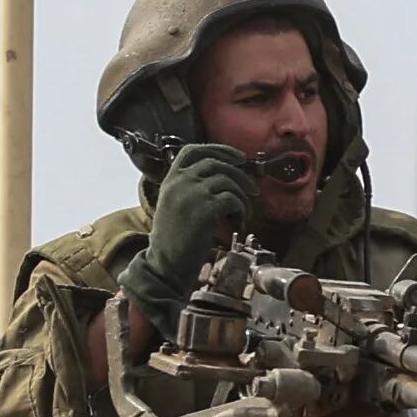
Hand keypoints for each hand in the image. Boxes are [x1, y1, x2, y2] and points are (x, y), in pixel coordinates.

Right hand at [122, 141, 257, 327]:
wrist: (164, 266)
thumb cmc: (174, 241)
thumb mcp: (175, 206)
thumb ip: (191, 189)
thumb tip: (224, 179)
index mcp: (170, 179)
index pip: (193, 150)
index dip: (218, 150)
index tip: (238, 157)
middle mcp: (179, 182)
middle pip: (216, 163)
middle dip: (239, 174)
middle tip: (252, 190)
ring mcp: (191, 194)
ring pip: (228, 181)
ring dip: (242, 196)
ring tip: (242, 213)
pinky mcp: (205, 210)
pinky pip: (232, 200)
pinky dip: (241, 210)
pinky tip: (237, 223)